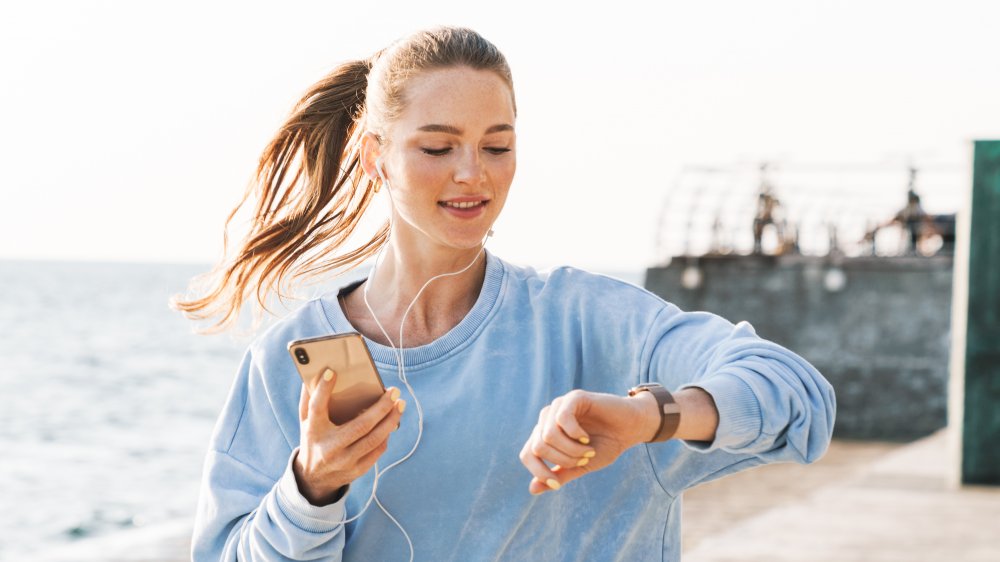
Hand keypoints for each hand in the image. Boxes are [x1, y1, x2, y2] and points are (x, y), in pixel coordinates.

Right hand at [293, 369, 405, 505]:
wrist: (314, 479)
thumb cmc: (313, 440)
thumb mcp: (305, 421)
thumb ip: (309, 398)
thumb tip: (316, 371)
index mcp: (313, 431)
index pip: (317, 408)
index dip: (323, 390)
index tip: (332, 371)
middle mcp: (329, 447)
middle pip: (360, 426)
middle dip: (381, 407)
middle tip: (394, 391)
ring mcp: (344, 461)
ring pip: (374, 439)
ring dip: (391, 420)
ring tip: (400, 404)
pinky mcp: (357, 470)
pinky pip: (377, 450)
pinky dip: (386, 435)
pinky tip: (392, 422)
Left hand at [519, 389, 655, 495]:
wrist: (630, 429)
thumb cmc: (605, 445)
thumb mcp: (580, 465)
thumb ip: (559, 474)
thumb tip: (532, 489)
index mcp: (545, 435)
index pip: (527, 454)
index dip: (538, 472)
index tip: (556, 485)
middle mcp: (547, 419)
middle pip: (538, 447)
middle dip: (563, 460)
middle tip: (584, 459)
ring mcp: (559, 406)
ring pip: (548, 435)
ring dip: (571, 450)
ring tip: (588, 450)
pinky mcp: (574, 397)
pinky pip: (562, 419)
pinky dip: (575, 435)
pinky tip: (586, 438)